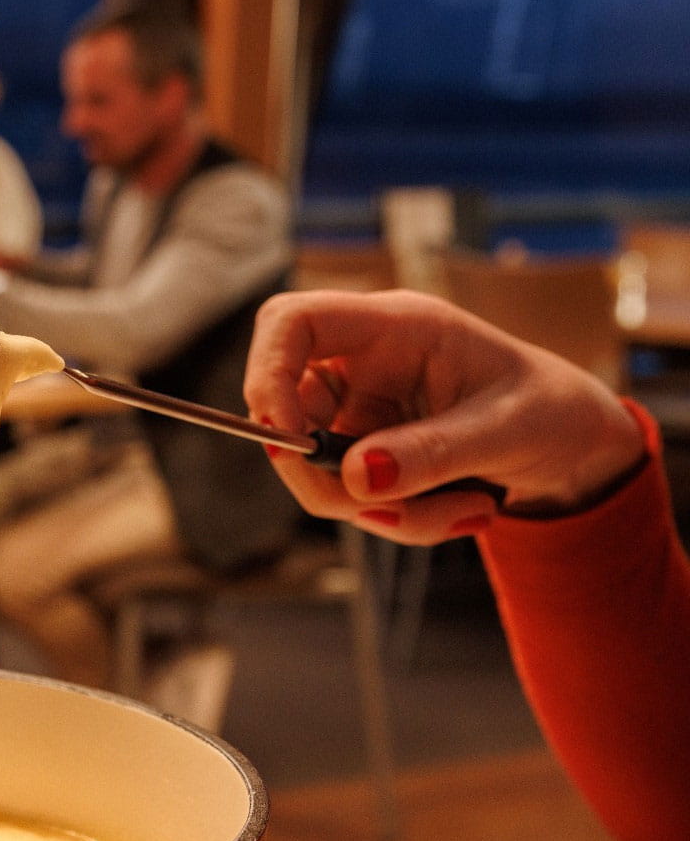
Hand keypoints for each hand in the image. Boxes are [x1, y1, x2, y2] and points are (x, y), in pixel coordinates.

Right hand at [244, 290, 643, 544]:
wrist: (572, 444)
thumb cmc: (551, 410)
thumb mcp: (508, 430)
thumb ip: (432, 452)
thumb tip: (353, 478)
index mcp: (396, 327)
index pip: (292, 322)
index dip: (268, 373)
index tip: (288, 439)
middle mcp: (361, 363)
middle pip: (286, 411)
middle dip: (327, 477)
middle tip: (396, 509)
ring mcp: (357, 408)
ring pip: (315, 469)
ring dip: (380, 509)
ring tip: (463, 510)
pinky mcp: (362, 451)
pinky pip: (347, 496)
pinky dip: (396, 519)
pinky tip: (457, 511)